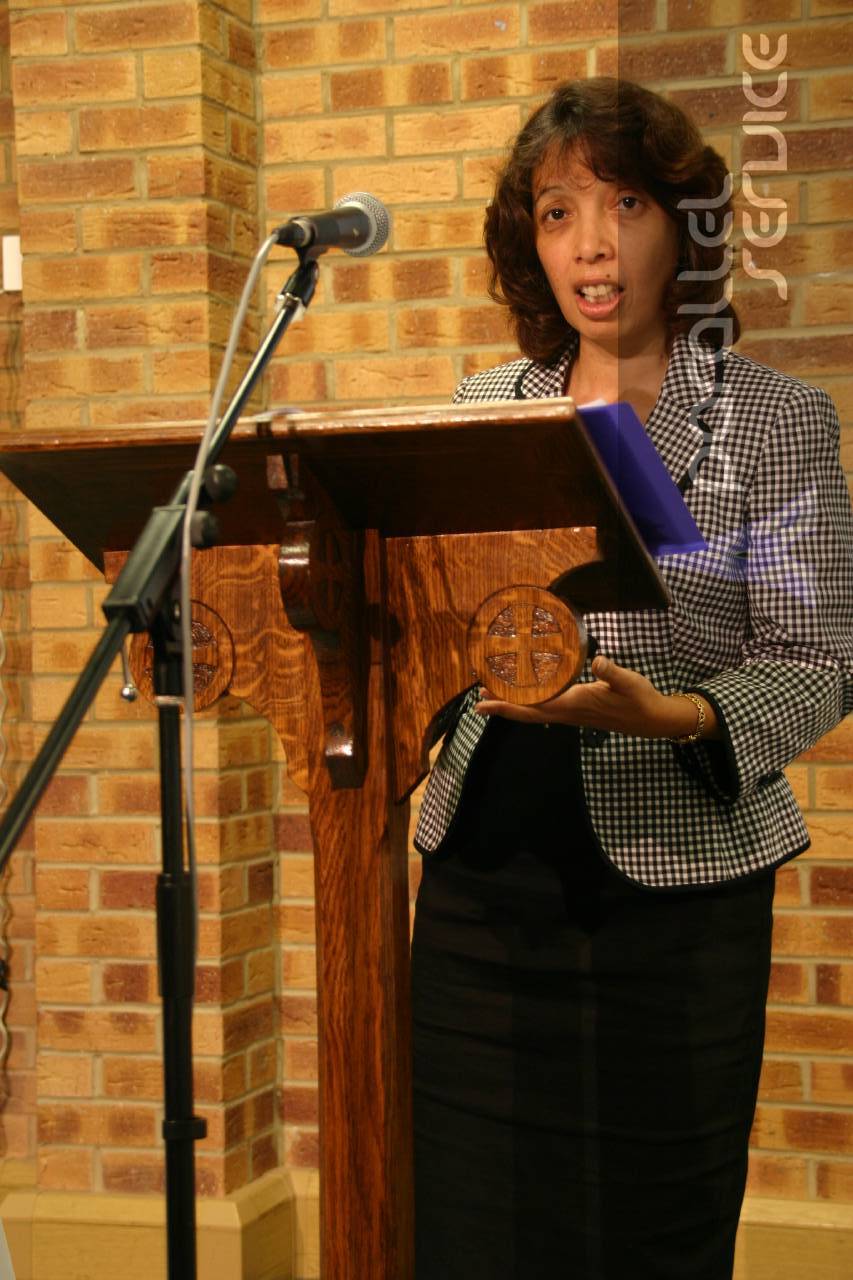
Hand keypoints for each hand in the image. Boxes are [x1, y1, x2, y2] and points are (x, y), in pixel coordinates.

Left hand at [474, 655, 709, 739]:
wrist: (653, 720)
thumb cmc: (641, 700)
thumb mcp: (630, 682)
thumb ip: (613, 672)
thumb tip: (597, 661)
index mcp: (574, 704)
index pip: (533, 707)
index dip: (507, 705)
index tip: (484, 703)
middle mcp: (568, 712)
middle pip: (527, 713)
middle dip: (502, 707)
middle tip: (478, 701)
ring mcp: (571, 715)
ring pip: (535, 713)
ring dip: (514, 706)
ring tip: (494, 696)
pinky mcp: (577, 712)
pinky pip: (546, 710)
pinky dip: (530, 704)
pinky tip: (526, 697)